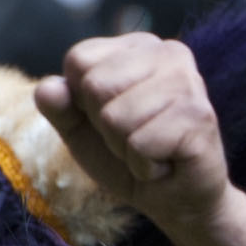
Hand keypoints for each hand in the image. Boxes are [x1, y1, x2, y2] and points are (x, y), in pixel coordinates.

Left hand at [40, 34, 236, 238]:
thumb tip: (46, 88)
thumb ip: (60, 107)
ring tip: (151, 151)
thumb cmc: (132, 156)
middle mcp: (169, 53)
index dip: (83, 100)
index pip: (79, 59)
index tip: (114, 118)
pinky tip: (165, 163)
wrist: (178, 200)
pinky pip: (140, 144)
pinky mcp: (199, 118)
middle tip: (135, 137)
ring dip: (125, 149)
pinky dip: (144, 166)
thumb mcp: (83, 130)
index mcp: (139, 46)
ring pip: (116, 117)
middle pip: (96, 85)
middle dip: (105, 126)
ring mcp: (188, 83)